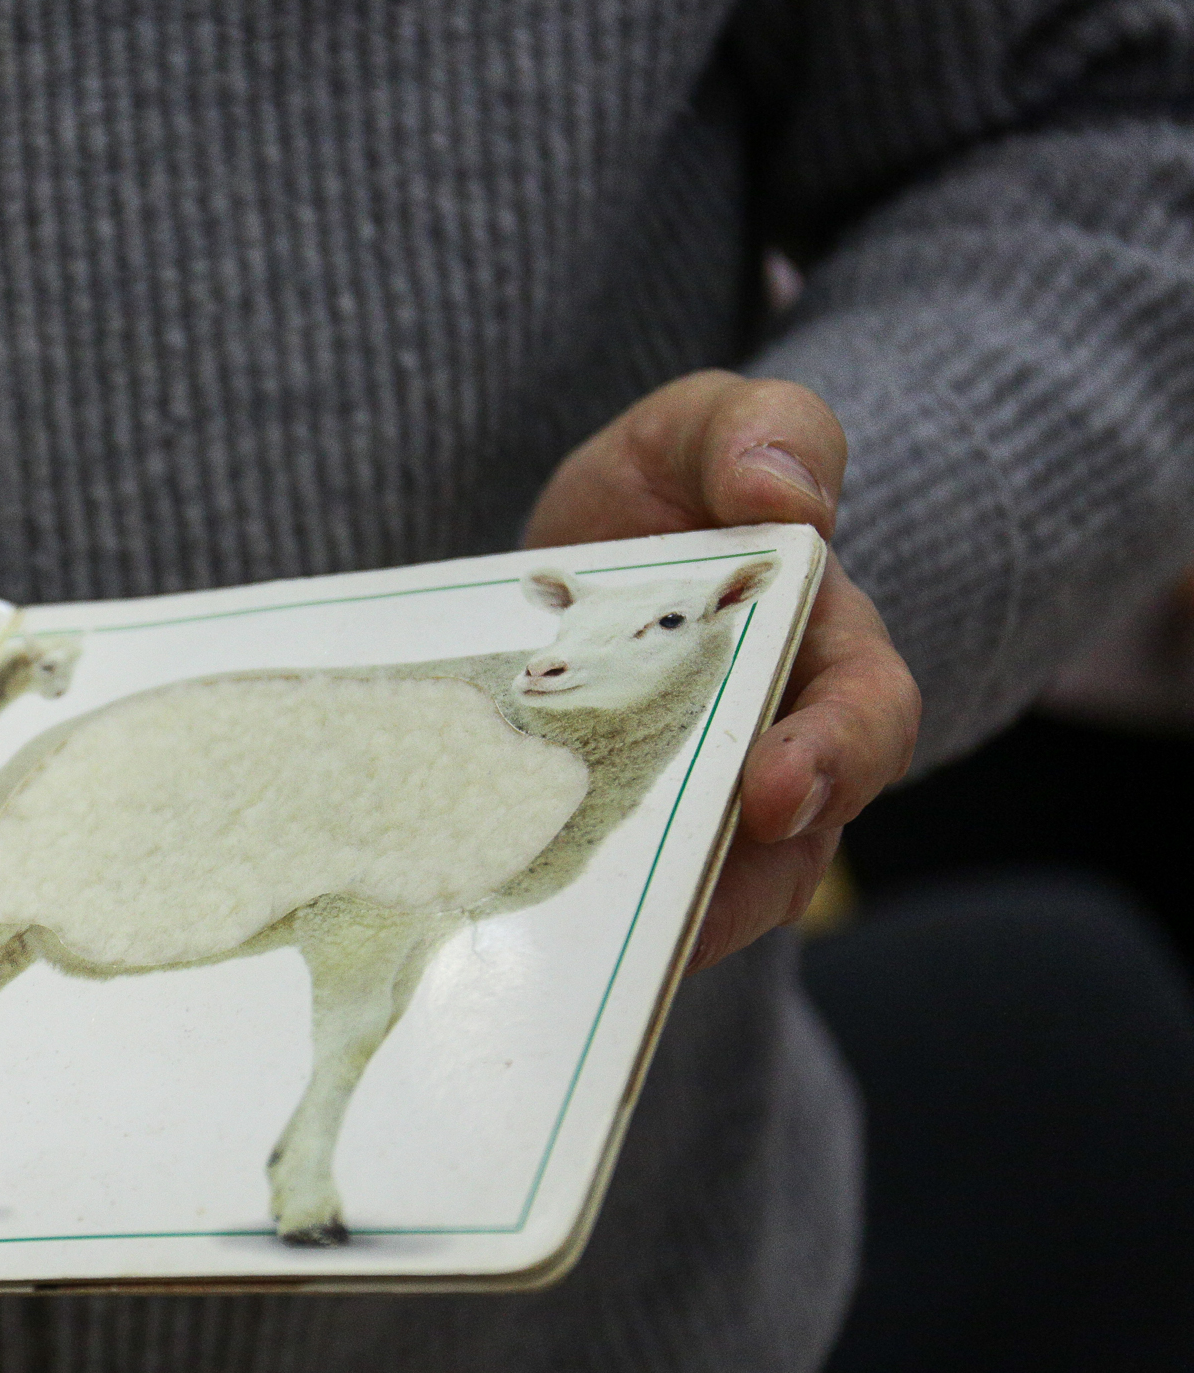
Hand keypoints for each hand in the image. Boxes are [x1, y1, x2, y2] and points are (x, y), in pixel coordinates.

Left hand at [524, 370, 919, 972]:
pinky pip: (602, 907)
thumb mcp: (700, 432)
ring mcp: (687, 813)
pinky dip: (568, 922)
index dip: (833, 761)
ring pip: (692, 898)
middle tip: (679, 903)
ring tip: (580, 941)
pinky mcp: (607, 846)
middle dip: (738, 879)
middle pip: (785, 846)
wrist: (567, 563)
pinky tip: (507, 927)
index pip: (865, 721)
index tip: (777, 790)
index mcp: (821, 656)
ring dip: (645, 925)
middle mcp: (770, 755)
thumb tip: (790, 496)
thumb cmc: (661, 495)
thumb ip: (758, 434)